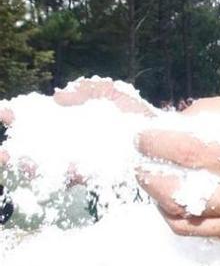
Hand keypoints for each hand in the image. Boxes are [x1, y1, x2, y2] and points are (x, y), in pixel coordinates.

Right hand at [0, 79, 152, 183]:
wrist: (158, 137)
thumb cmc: (132, 112)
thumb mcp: (108, 92)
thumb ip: (84, 89)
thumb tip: (57, 97)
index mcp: (66, 120)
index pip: (34, 117)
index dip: (15, 116)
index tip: (3, 113)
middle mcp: (67, 141)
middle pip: (32, 145)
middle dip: (13, 149)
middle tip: (2, 152)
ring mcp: (78, 159)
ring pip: (45, 166)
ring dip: (28, 165)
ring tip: (16, 162)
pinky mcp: (93, 174)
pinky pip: (74, 176)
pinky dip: (64, 174)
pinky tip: (59, 169)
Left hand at [136, 94, 219, 245]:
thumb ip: (211, 111)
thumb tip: (168, 121)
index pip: (188, 151)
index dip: (154, 142)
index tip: (141, 135)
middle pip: (177, 191)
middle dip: (147, 172)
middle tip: (141, 159)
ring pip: (180, 217)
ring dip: (157, 195)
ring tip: (155, 177)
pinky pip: (195, 230)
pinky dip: (176, 213)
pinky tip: (177, 196)